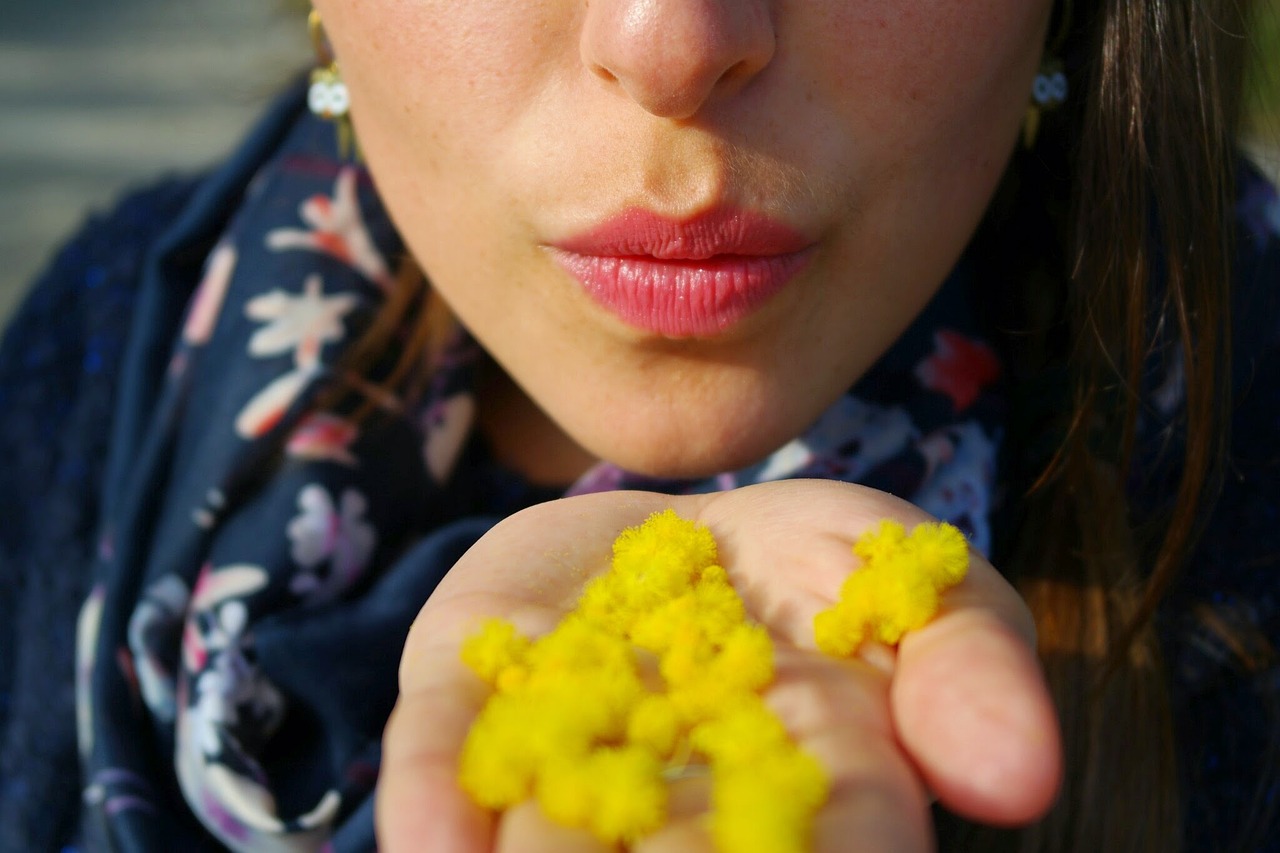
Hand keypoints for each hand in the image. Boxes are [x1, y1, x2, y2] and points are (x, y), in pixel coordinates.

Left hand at [376, 480, 1060, 850]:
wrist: (672, 532)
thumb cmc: (811, 572)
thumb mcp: (915, 579)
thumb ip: (972, 659)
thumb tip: (1018, 777)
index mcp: (807, 792)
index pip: (834, 843)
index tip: (805, 849)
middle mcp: (675, 805)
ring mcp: (559, 755)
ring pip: (548, 839)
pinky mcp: (468, 699)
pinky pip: (440, 758)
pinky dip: (434, 801)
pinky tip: (430, 844)